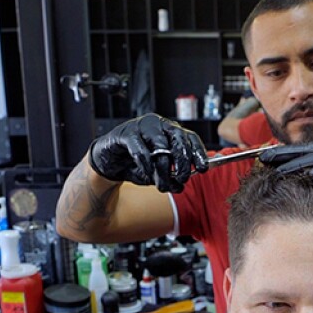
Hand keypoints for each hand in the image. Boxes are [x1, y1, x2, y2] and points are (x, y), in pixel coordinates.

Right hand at [88, 113, 207, 192]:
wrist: (110, 163)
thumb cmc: (136, 165)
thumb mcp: (157, 174)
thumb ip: (170, 178)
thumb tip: (180, 186)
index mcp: (170, 132)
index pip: (190, 138)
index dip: (198, 153)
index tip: (203, 168)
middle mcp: (159, 126)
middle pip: (179, 140)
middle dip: (183, 162)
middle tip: (182, 179)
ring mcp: (142, 127)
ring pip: (161, 146)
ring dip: (163, 170)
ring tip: (161, 185)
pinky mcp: (125, 134)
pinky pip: (140, 149)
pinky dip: (146, 164)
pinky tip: (147, 174)